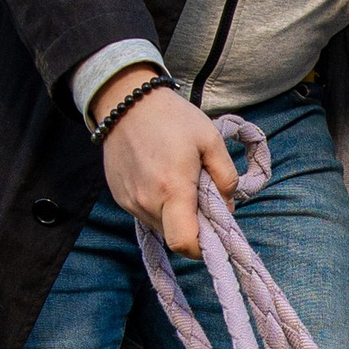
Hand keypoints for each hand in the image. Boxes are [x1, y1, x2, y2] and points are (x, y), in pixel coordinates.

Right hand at [101, 85, 236, 257]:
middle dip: (192, 225)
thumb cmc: (172, 118)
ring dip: (174, 215)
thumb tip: (228, 205)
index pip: (185, 243)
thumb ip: (226, 176)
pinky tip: (161, 178)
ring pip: (160, 226)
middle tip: (200, 197)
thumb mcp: (211, 139)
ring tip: (179, 183)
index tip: (213, 231)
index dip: (203, 247)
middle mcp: (147, 202)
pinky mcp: (119, 196)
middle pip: (175, 236)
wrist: (126, 102)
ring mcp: (129, 201)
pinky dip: (157, 205)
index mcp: (173, 190)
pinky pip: (145, 213)